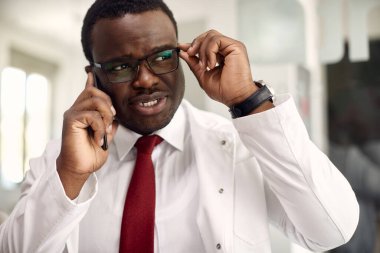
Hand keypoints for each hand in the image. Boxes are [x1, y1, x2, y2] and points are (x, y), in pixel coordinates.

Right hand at [57, 72, 117, 198]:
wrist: (81, 168)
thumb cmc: (91, 153)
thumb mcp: (106, 135)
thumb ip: (109, 122)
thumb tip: (115, 114)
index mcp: (84, 111)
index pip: (88, 91)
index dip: (92, 81)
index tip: (93, 72)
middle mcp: (76, 109)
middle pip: (95, 92)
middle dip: (109, 105)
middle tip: (111, 122)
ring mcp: (72, 114)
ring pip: (96, 101)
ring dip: (106, 116)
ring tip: (105, 131)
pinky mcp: (70, 120)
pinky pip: (92, 115)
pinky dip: (100, 128)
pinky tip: (99, 139)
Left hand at [179, 30, 257, 106]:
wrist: (235, 98)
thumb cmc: (224, 91)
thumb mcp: (203, 75)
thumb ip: (194, 63)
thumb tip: (182, 52)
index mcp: (222, 54)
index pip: (206, 42)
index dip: (193, 44)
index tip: (181, 48)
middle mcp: (228, 48)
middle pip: (208, 35)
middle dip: (196, 44)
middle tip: (190, 54)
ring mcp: (232, 46)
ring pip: (211, 36)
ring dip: (203, 51)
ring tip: (205, 66)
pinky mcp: (236, 47)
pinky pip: (216, 40)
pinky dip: (209, 51)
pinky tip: (211, 65)